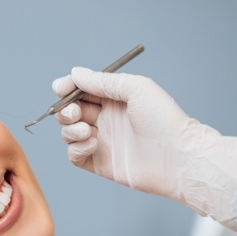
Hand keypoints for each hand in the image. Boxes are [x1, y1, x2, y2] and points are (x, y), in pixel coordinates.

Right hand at [53, 68, 236, 227]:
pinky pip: (74, 155)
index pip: (81, 91)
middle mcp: (105, 119)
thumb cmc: (163, 120)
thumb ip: (102, 81)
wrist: (176, 157)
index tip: (60, 88)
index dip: (67, 89)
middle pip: (70, 112)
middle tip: (76, 113)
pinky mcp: (98, 162)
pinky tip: (93, 144)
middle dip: (66, 111)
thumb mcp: (135, 89)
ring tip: (88, 131)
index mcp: (113, 100)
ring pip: (68, 133)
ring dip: (71, 130)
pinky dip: (76, 148)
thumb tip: (75, 73)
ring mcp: (101, 142)